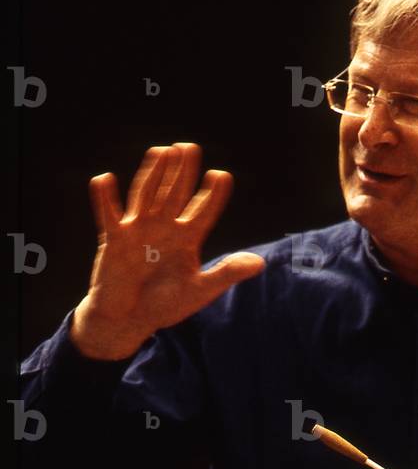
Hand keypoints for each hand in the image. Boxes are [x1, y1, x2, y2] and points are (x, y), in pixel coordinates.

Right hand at [71, 143, 265, 358]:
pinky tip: (105, 179)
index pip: (204, 210)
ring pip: (147, 195)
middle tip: (190, 147)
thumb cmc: (164, 306)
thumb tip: (260, 263)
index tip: (221, 176)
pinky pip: (109, 215)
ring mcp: (138, 231)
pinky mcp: (114, 240)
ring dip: (153, 174)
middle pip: (175, 194)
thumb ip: (227, 273)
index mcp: (187, 239)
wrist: (128, 321)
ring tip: (162, 151)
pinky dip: (105, 198)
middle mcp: (164, 228)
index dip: (213, 194)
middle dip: (183, 172)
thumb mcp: (200, 291)